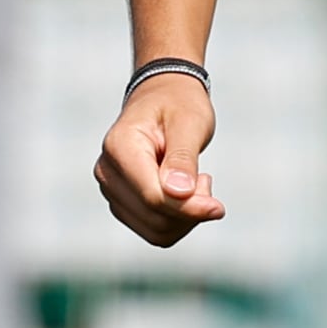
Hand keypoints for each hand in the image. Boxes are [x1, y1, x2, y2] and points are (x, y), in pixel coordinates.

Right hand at [94, 72, 225, 245]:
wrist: (163, 97)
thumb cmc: (178, 104)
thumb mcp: (189, 122)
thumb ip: (183, 158)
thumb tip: (178, 193)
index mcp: (120, 146)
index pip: (153, 196)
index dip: (188, 208)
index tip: (219, 207)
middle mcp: (107, 171)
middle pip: (153, 217)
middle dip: (190, 210)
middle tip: (207, 181)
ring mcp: (111, 189)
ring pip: (154, 230)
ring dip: (185, 217)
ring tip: (197, 182)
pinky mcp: (122, 202)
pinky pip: (153, 230)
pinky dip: (178, 220)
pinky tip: (186, 193)